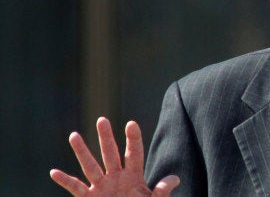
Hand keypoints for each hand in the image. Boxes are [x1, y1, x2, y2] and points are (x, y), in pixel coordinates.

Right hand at [50, 117, 179, 195]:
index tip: (131, 124)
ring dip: (82, 152)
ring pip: (90, 166)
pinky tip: (54, 172)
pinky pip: (76, 188)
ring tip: (74, 135)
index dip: (133, 139)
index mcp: (133, 175)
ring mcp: (101, 186)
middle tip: (102, 119)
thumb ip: (162, 191)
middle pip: (110, 154)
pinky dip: (65, 181)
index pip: (134, 153)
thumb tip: (175, 178)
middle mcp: (116, 177)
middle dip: (106, 137)